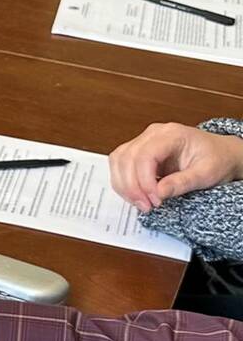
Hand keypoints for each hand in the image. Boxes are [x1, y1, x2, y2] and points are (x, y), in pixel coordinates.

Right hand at [109, 122, 242, 212]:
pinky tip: (137, 195)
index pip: (144, 155)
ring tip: (141, 203)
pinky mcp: (139, 152)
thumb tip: (159, 192)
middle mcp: (153, 134)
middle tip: (146, 206)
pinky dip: (124, 183)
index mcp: (171, 134)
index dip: (144, 180)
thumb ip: (183, 182)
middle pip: (126, 158)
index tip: (155, 200)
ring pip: (118, 161)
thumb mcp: (207, 174)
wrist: (221, 155)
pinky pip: (120, 165)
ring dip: (124, 185)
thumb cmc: (217, 160)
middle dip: (132, 186)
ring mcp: (143, 141)